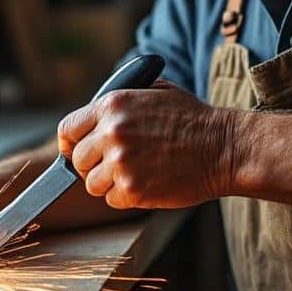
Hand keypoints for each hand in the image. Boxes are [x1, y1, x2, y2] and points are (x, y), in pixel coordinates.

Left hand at [58, 81, 238, 209]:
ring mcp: (121, 163)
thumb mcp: (155, 91)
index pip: (68, 129)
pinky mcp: (133, 190)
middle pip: (77, 160)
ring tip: (136, 173)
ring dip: (108, 182)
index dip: (70, 143)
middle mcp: (112, 133)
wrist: (223, 148)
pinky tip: (147, 183)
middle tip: (115, 165)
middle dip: (92, 164)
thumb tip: (91, 118)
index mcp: (113, 105)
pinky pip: (111, 199)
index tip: (74, 151)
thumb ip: (119, 102)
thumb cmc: (193, 119)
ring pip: (91, 183)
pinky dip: (125, 196)